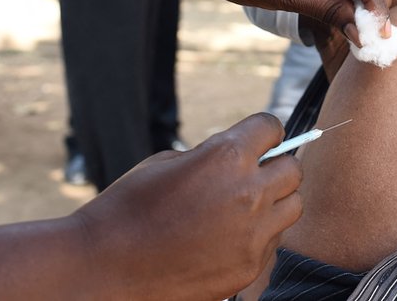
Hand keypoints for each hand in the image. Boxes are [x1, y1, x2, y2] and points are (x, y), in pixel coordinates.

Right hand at [71, 113, 302, 299]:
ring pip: (292, 206)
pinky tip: (229, 238)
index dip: (262, 132)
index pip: (271, 127)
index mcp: (226, 157)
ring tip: (244, 209)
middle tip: (251, 177)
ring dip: (275, 202)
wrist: (104, 268)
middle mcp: (249, 193)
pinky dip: (260, 236)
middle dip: (274, 168)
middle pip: (292, 169)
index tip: (256, 140)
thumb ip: (213, 156)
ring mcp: (253, 233)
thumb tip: (242, 155)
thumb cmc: (128, 208)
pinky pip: (274, 241)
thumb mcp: (168, 162)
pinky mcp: (250, 265)